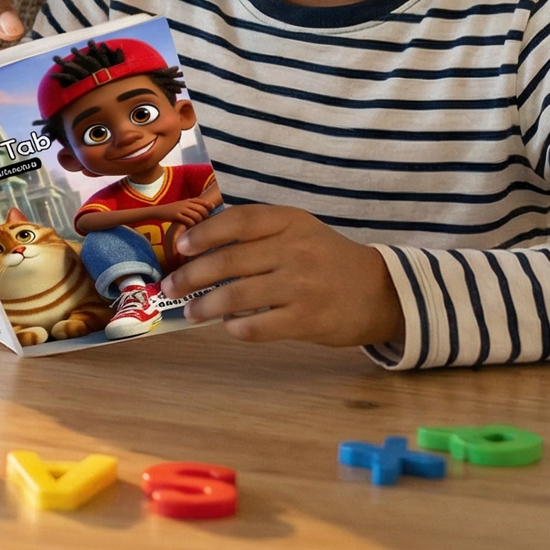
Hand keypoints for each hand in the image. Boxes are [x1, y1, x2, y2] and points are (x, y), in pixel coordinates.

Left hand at [161, 205, 402, 347]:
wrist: (380, 293)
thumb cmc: (327, 260)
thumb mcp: (300, 232)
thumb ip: (259, 234)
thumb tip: (200, 250)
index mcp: (290, 222)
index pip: (238, 221)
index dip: (204, 233)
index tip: (181, 246)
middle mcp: (294, 250)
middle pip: (229, 261)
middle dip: (191, 276)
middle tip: (169, 286)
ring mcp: (302, 286)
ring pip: (237, 296)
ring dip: (205, 306)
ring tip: (191, 312)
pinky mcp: (307, 320)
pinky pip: (257, 327)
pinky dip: (236, 328)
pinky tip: (229, 326)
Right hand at [163, 199, 212, 226]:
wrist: (158, 211)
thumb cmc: (172, 209)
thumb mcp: (181, 204)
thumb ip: (191, 205)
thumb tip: (202, 209)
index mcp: (187, 200)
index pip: (200, 201)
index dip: (208, 204)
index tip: (213, 207)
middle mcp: (185, 204)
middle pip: (200, 208)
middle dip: (205, 215)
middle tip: (205, 219)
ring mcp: (180, 209)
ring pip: (196, 215)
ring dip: (199, 221)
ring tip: (198, 224)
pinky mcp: (176, 216)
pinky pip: (188, 221)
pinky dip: (192, 224)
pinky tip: (191, 226)